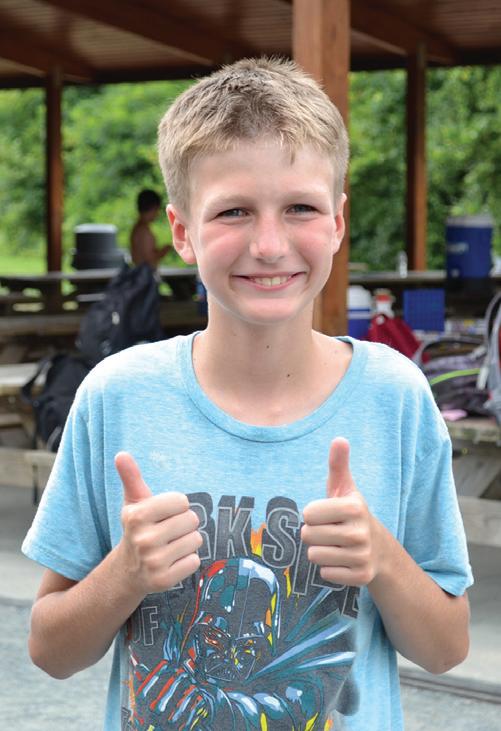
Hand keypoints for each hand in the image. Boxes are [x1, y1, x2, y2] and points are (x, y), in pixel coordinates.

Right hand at [115, 452, 201, 594]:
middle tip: (168, 532)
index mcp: (136, 515)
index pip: (182, 501)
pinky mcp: (164, 581)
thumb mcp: (134, 502)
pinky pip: (195, 561)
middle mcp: (143, 539)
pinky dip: (187, 561)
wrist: (127, 571)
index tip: (164, 514)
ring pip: (196, 540)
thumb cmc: (138, 528)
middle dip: (184, 524)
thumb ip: (131, 477)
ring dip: (187, 542)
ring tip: (170, 546)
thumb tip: (121, 454)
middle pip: (192, 520)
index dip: (177, 506)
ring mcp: (153, 562)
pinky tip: (171, 562)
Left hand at [301, 438, 379, 586]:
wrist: (380, 549)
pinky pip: (324, 574)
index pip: (308, 514)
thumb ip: (338, 464)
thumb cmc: (351, 514)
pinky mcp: (360, 577)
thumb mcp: (345, 488)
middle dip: (314, 533)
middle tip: (331, 531)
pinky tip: (343, 561)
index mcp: (354, 507)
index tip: (328, 515)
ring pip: (314, 556)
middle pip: (308, 535)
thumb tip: (339, 439)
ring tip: (336, 545)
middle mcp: (360, 533)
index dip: (313, 514)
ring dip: (320, 551)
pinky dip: (329, 569)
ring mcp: (362, 556)